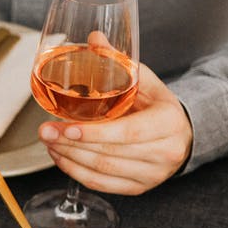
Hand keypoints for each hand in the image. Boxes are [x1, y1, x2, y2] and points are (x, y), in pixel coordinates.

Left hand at [38, 64, 192, 194]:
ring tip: (48, 141)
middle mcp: (164, 154)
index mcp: (168, 123)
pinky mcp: (139, 189)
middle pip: (109, 153)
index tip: (66, 127)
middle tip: (44, 131)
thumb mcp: (146, 81)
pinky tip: (60, 157)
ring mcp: (152, 175)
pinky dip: (75, 171)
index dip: (94, 132)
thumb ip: (119, 62)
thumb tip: (93, 39)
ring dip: (68, 157)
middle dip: (70, 144)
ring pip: (101, 170)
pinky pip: (100, 184)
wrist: (182, 135)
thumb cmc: (158, 106)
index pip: (127, 132)